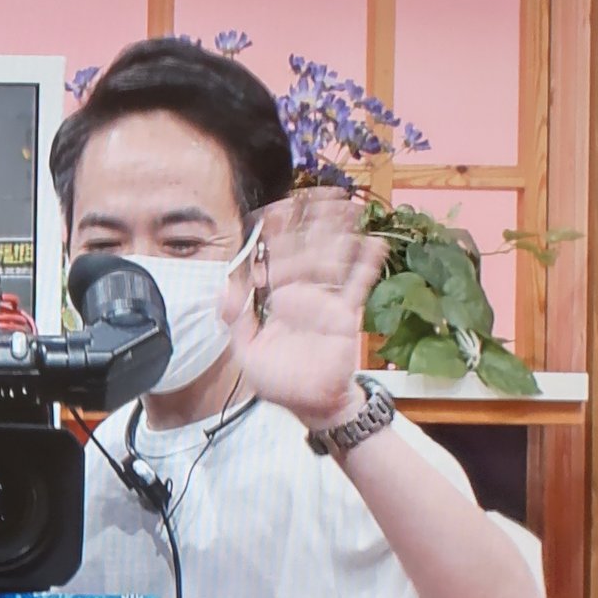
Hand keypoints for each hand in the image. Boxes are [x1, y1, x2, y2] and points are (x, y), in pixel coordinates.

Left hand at [229, 187, 385, 430]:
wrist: (311, 404)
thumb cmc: (278, 380)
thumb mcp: (246, 352)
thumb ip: (236, 321)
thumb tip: (223, 290)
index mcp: (274, 298)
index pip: (275, 257)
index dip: (275, 234)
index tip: (276, 209)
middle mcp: (300, 293)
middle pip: (306, 249)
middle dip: (312, 222)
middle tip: (321, 192)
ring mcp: (324, 301)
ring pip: (333, 259)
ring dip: (340, 233)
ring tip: (348, 205)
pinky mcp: (346, 314)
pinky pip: (357, 285)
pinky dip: (366, 265)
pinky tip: (374, 243)